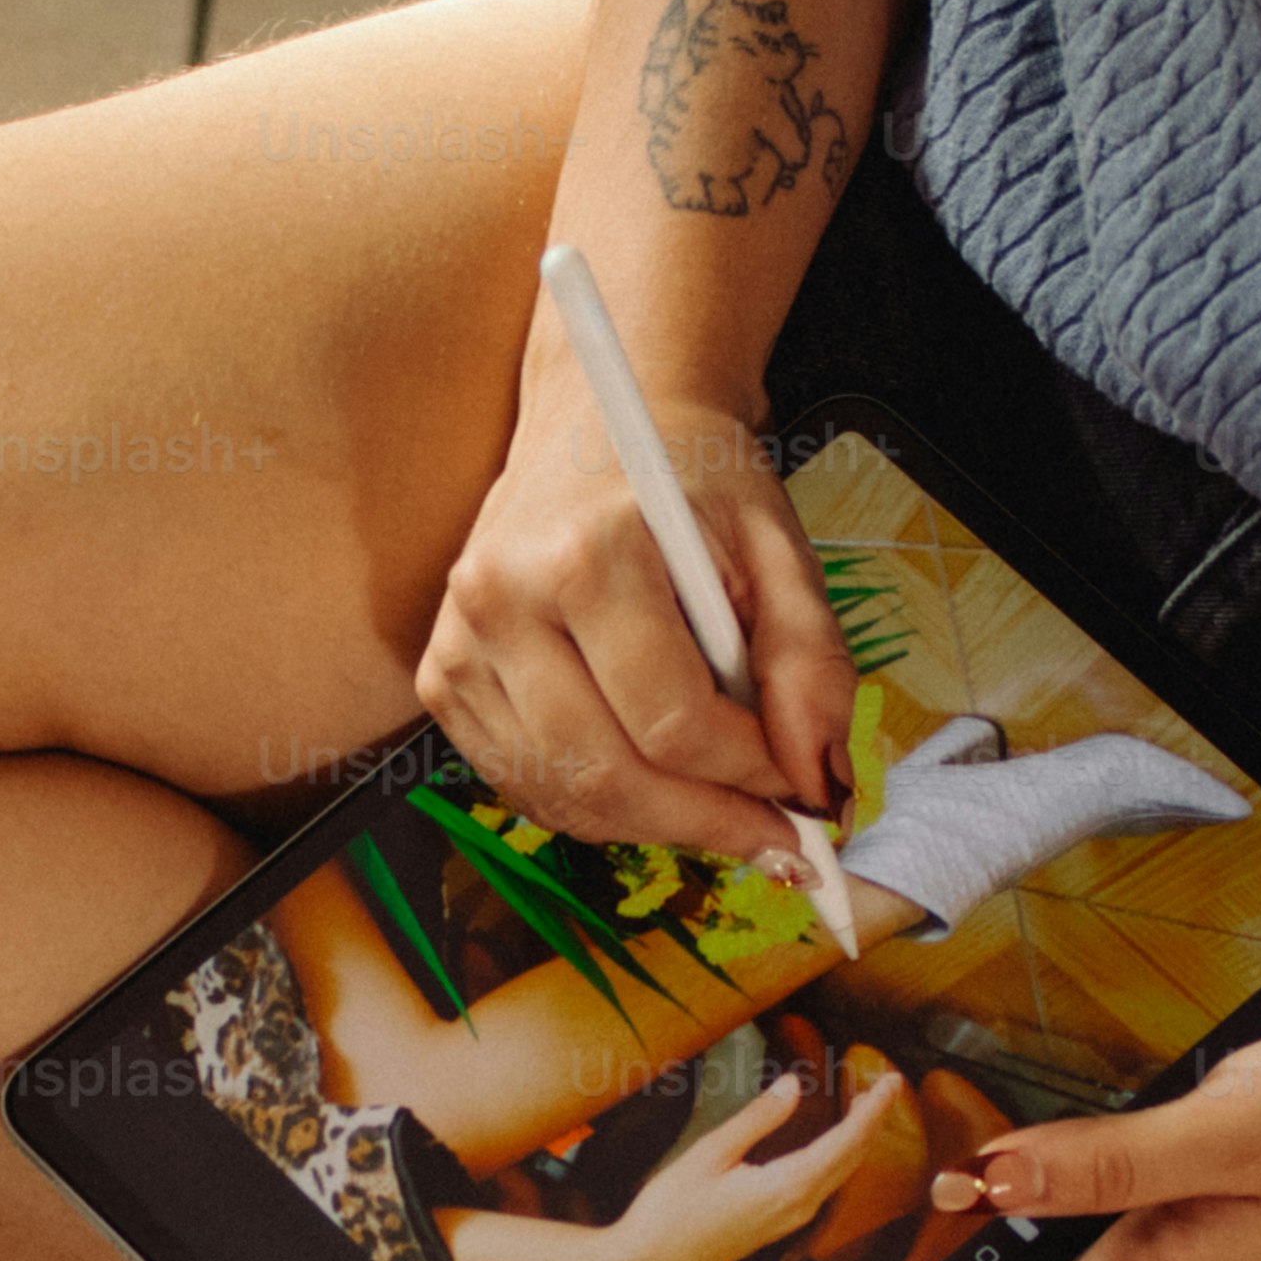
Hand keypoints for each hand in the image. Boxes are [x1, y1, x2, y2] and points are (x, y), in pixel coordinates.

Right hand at [413, 333, 848, 872]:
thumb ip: (809, 664)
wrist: (602, 418)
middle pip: (608, 775)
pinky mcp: (441, 677)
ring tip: (720, 810)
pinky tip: (651, 784)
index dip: (750, 778)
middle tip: (777, 841)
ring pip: (561, 795)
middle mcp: (501, 600)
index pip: (673, 724)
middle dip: (706, 823)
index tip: (805, 792)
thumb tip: (819, 783)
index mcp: (586, 554)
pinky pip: (523, 784)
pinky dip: (594, 806)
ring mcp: (458, 643)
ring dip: (654, 825)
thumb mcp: (778, 548)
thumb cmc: (692, 479)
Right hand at [446, 1072, 901, 1260]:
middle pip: (853, 1159)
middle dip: (873, 1120)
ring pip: (841, 1175)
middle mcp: (799, 1207)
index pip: (847, 1141)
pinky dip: (838, 1159)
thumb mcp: (709, 1154)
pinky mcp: (777, 1226)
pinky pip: (824, 1187)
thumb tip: (794, 1085)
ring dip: (858, 1140)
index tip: (891, 1080)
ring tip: (864, 1106)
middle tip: (887, 1084)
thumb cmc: (669, 1211)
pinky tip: (833, 1144)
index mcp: (787, 1186)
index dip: (873, 1109)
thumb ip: (757, 1120)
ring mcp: (790, 1220)